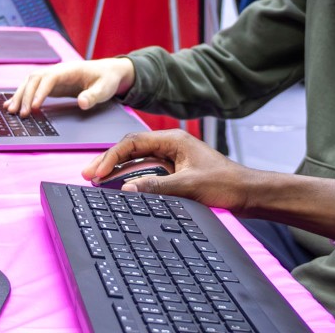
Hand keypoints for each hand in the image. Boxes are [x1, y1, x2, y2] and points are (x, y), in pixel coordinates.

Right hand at [4, 57, 135, 117]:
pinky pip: (33, 88)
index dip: (41, 91)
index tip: (35, 106)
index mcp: (70, 69)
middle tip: (21, 113)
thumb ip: (94, 95)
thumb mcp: (105, 88)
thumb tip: (82, 103)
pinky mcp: (52, 84)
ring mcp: (53, 77)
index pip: (50, 78)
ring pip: (30, 82)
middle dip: (26, 95)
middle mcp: (58, 71)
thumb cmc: (107, 79)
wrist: (108, 72)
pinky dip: (22, 96)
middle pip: (35, 78)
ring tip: (10, 111)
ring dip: (20, 95)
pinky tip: (12, 105)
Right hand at [84, 130, 250, 211]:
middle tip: (88, 177)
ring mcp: (173, 160)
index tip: (96, 173)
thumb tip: (127, 190)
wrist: (247, 194)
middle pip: (132, 151)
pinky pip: (148, 174)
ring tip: (98, 183)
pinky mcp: (177, 174)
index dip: (111, 157)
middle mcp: (171, 147)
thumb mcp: (188, 186)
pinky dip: (133, 181)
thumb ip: (157, 187)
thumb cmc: (225, 184)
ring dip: (119, 173)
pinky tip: (121, 189)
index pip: (133, 142)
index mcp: (174, 140)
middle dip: (109, 163)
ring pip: (138, 163)